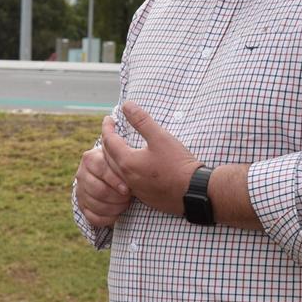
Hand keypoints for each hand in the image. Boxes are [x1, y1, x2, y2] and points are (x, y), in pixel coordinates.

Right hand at [75, 138, 131, 228]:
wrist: (120, 182)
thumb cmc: (126, 165)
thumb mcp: (125, 151)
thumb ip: (118, 138)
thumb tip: (110, 117)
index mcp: (90, 158)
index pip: (100, 169)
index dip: (115, 180)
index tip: (128, 188)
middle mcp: (81, 174)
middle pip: (98, 190)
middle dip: (116, 196)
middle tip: (129, 197)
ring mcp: (80, 191)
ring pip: (95, 204)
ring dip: (114, 207)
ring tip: (126, 204)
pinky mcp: (83, 207)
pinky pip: (93, 217)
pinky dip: (108, 218)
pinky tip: (118, 213)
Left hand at [101, 101, 201, 217]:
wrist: (194, 191)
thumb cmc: (178, 164)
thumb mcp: (160, 137)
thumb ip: (141, 121)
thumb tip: (126, 105)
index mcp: (127, 162)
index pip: (109, 141)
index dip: (107, 127)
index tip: (109, 118)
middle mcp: (126, 178)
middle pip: (108, 156)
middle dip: (107, 140)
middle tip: (111, 130)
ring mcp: (134, 189)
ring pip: (115, 170)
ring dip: (112, 156)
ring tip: (116, 146)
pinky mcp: (143, 196)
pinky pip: (125, 181)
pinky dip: (122, 169)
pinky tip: (130, 165)